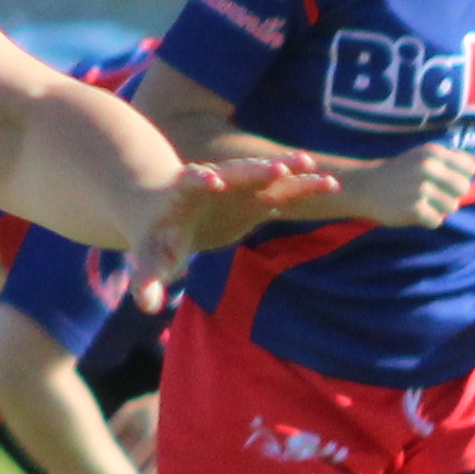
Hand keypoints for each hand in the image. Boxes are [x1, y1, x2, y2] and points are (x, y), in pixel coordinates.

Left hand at [147, 150, 333, 272]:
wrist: (166, 214)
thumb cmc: (154, 239)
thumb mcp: (148, 261)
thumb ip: (146, 281)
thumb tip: (143, 305)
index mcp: (183, 191)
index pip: (191, 181)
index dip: (200, 180)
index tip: (211, 181)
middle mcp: (215, 181)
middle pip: (235, 172)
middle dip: (254, 170)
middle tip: (277, 169)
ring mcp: (238, 188)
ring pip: (265, 175)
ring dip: (288, 170)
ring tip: (314, 167)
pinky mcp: (255, 198)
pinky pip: (283, 189)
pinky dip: (303, 185)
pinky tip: (331, 183)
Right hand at [327, 139, 474, 230]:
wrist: (366, 187)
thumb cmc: (401, 171)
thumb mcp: (426, 157)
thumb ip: (456, 158)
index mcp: (434, 153)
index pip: (469, 169)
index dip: (459, 177)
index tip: (442, 179)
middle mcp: (428, 168)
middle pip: (463, 189)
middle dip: (452, 195)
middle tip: (432, 194)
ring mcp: (421, 189)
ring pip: (452, 207)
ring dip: (439, 209)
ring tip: (421, 202)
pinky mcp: (413, 209)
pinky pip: (437, 221)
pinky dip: (427, 221)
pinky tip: (413, 212)